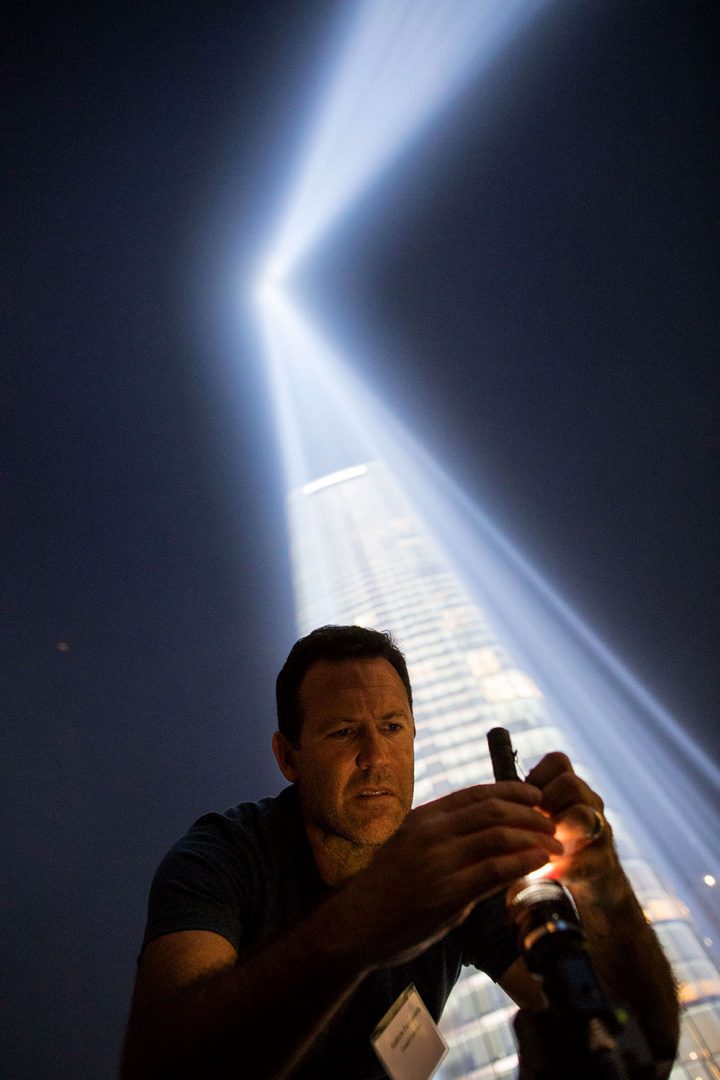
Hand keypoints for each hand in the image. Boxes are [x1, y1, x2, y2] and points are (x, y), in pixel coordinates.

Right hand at [336, 780, 562, 968]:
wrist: (355, 926)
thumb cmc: (386, 890)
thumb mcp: (411, 848)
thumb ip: (447, 841)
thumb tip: (490, 840)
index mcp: (423, 818)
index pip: (476, 793)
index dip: (512, 790)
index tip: (536, 796)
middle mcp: (431, 833)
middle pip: (494, 809)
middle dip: (530, 813)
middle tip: (551, 823)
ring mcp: (438, 862)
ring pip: (499, 835)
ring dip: (534, 837)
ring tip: (554, 845)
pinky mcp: (447, 894)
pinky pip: (496, 869)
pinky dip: (524, 861)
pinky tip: (539, 862)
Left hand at [525, 752, 626, 906]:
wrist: (592, 881)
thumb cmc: (552, 844)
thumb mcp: (540, 819)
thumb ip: (523, 807)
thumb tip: (485, 802)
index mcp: (571, 790)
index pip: (558, 762)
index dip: (537, 777)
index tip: (525, 800)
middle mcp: (590, 804)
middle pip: (570, 783)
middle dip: (545, 803)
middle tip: (533, 823)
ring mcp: (600, 832)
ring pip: (583, 815)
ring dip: (556, 831)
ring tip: (542, 848)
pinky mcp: (604, 864)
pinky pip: (586, 859)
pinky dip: (563, 868)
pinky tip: (550, 874)